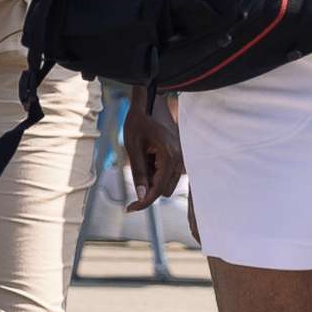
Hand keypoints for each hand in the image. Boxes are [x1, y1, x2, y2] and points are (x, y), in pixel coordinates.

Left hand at [121, 91, 183, 210]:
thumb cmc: (139, 121)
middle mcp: (180, 159)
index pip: (158, 190)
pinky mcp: (179, 156)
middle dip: (148, 187)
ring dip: (152, 179)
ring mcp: (181, 157)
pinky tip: (148, 155)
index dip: (143, 202)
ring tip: (142, 157)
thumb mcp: (133, 147)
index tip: (129, 209)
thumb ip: (139, 172)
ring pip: (166, 183)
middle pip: (164, 190)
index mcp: (170, 156)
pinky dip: (156, 171)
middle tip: (135, 170)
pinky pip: (168, 174)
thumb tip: (140, 195)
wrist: (150, 102)